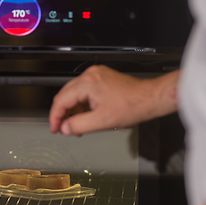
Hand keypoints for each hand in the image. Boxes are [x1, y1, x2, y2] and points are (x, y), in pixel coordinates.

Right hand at [49, 66, 177, 135]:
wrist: (151, 98)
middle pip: (65, 95)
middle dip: (63, 113)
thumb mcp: (102, 122)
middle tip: (62, 128)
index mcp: (87, 83)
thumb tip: (65, 128)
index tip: (55, 129)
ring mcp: (96, 75)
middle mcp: (90, 75)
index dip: (55, 117)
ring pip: (74, 93)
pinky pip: (84, 91)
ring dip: (73, 110)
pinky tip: (85, 116)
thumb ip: (79, 125)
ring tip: (76, 126)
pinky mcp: (102, 78)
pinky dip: (82, 104)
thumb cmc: (132, 106)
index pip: (61, 100)